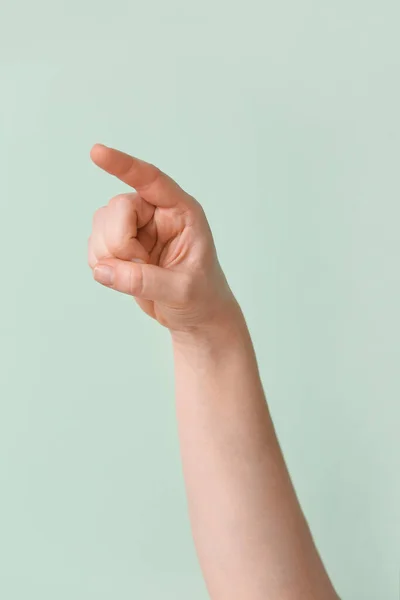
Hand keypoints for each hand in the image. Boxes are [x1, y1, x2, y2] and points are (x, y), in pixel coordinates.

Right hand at [88, 144, 237, 332]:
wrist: (195, 316)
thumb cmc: (202, 297)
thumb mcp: (182, 290)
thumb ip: (145, 280)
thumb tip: (104, 270)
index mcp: (181, 212)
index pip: (151, 180)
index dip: (124, 166)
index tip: (97, 153)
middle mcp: (156, 214)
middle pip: (117, 208)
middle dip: (119, 242)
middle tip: (139, 266)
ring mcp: (136, 228)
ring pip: (101, 225)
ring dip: (108, 254)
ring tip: (137, 275)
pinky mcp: (120, 246)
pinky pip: (94, 244)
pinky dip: (101, 264)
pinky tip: (123, 277)